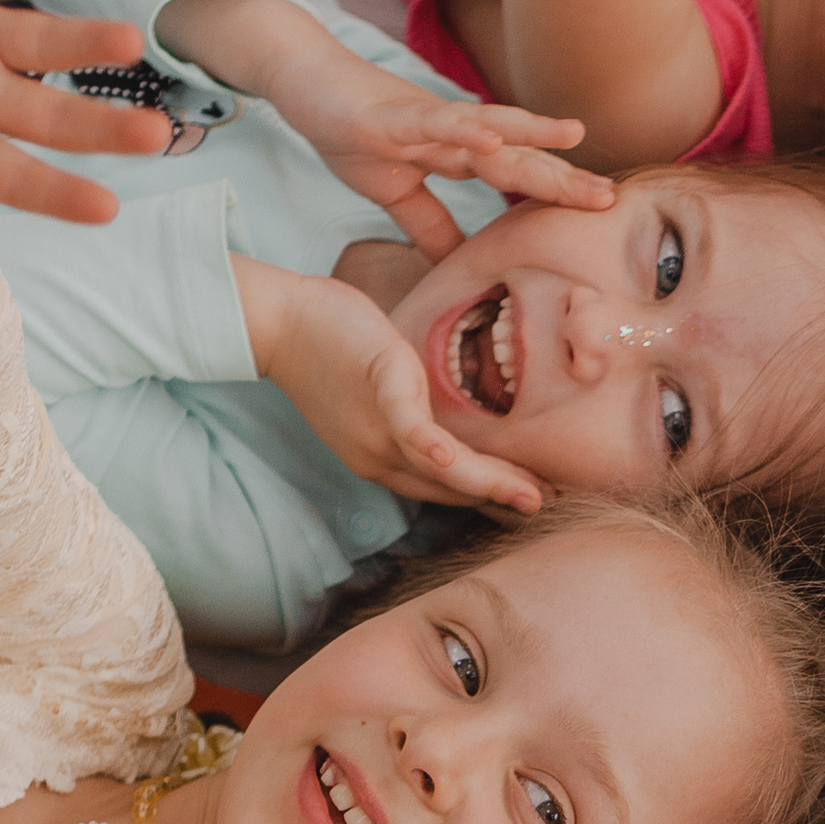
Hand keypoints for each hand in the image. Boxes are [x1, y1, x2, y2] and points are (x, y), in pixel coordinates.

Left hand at [237, 258, 544, 513]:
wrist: (277, 319)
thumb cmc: (328, 345)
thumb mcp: (375, 393)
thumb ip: (413, 410)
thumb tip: (453, 413)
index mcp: (381, 458)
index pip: (445, 486)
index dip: (490, 495)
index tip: (531, 499)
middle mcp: (379, 456)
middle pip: (451, 487)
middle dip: (502, 497)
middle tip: (547, 504)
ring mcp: (377, 428)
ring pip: (440, 467)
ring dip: (489, 483)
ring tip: (529, 494)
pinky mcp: (379, 390)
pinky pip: (409, 428)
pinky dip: (434, 447)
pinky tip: (455, 458)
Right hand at [260, 36, 611, 263]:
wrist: (302, 79)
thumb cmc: (350, 132)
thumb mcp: (394, 193)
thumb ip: (430, 225)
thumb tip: (461, 263)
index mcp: (455, 153)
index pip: (515, 176)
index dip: (556, 193)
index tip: (600, 214)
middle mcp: (451, 133)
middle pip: (514, 155)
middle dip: (561, 176)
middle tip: (609, 196)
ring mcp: (422, 121)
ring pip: (483, 127)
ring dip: (528, 132)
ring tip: (571, 136)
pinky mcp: (387, 117)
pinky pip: (429, 124)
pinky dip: (459, 130)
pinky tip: (488, 137)